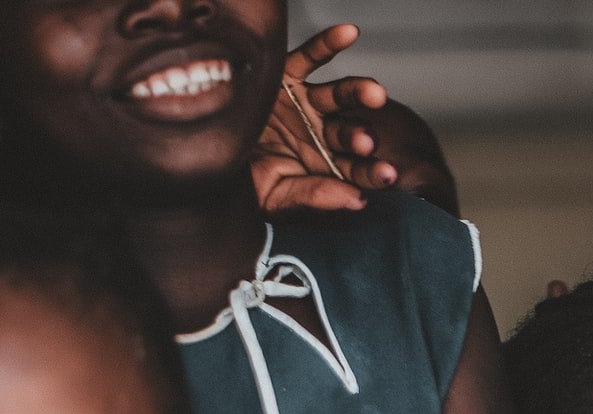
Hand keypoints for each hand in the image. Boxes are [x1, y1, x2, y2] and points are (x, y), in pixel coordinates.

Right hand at [254, 25, 393, 215]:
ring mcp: (306, 103)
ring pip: (337, 96)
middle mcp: (321, 133)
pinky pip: (310, 56)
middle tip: (367, 140)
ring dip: (356, 94)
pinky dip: (328, 44)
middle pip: (350, 132)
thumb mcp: (275, 196)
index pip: (356, 169)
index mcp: (324, 166)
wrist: (206, 153)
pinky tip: (348, 33)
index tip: (387, 175)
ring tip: (374, 93)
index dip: (372, 172)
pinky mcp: (287, 75)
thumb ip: (315, 196)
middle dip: (360, 135)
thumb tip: (358, 201)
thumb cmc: (243, 181)